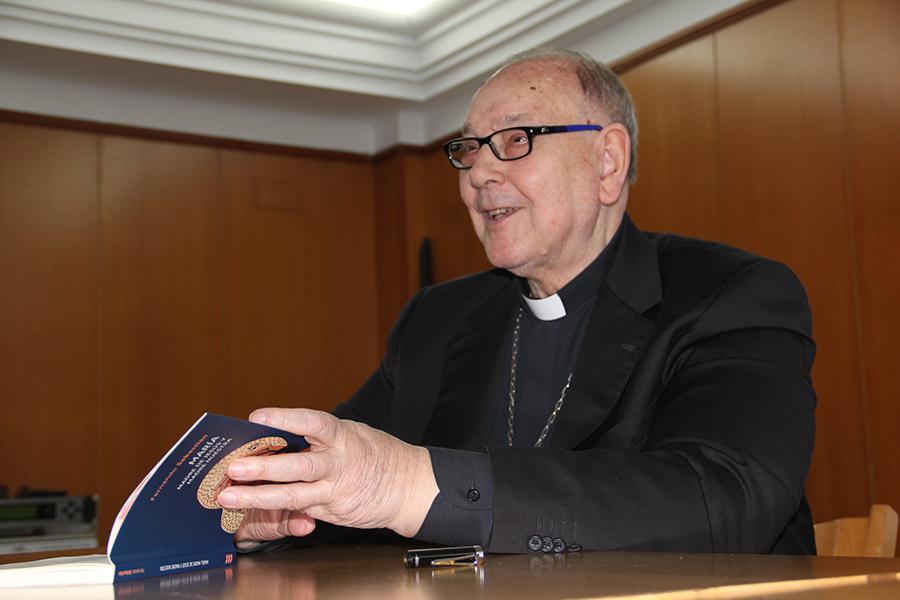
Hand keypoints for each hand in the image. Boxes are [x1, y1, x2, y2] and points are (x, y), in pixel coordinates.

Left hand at [218, 408, 438, 539]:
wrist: (408, 486)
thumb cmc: (375, 453)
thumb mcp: (351, 434)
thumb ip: (318, 436)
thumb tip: (274, 434)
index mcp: (343, 436)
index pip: (312, 423)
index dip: (284, 419)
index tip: (256, 417)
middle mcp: (338, 464)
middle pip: (298, 466)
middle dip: (263, 468)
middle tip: (233, 467)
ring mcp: (335, 491)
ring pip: (294, 496)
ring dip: (258, 497)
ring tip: (229, 497)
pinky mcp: (332, 511)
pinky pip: (299, 512)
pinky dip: (273, 511)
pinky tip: (249, 512)